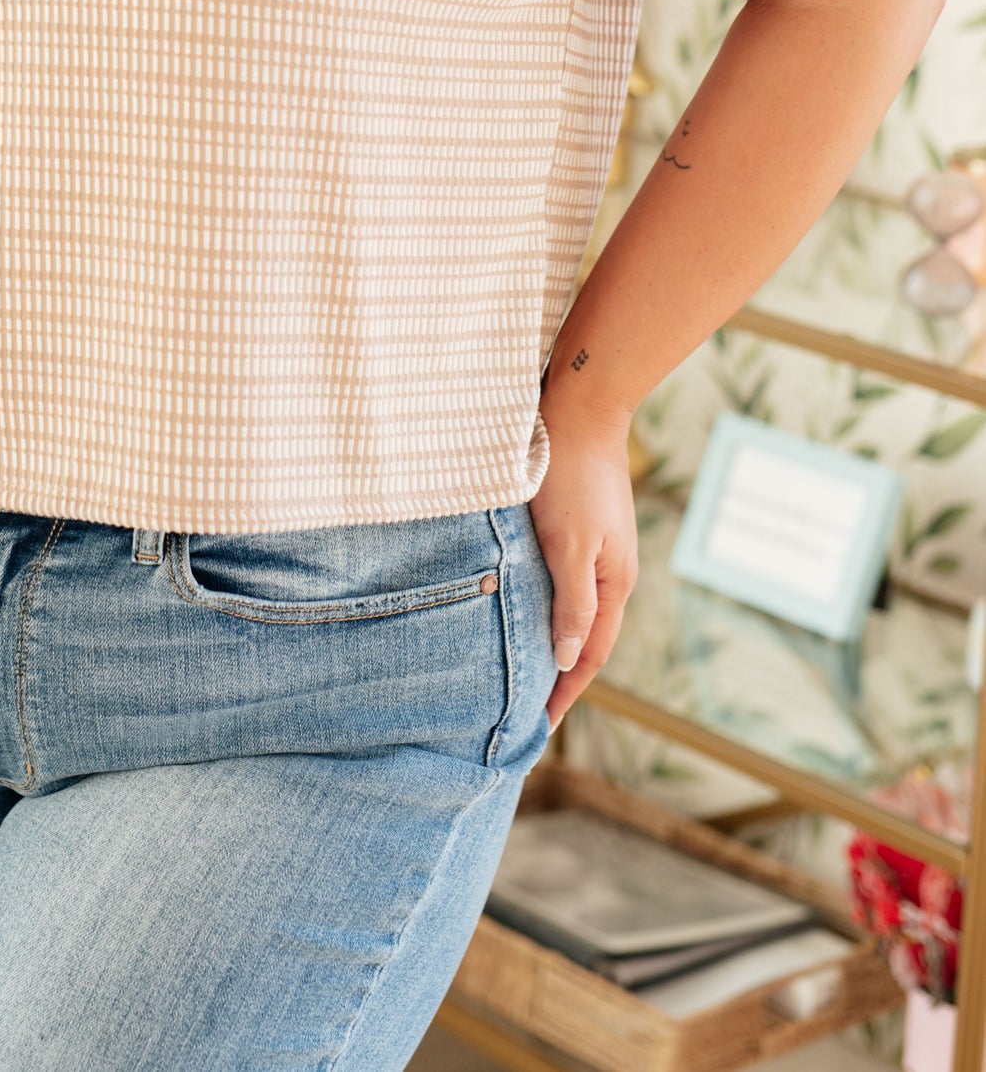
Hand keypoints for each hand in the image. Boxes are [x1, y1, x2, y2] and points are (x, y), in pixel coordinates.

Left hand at [529, 396, 639, 732]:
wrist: (580, 409)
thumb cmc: (571, 477)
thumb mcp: (570, 545)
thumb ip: (572, 603)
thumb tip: (565, 660)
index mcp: (615, 583)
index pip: (588, 654)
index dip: (565, 692)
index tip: (538, 727)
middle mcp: (612, 570)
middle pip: (586, 637)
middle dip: (561, 675)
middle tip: (527, 711)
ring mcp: (598, 547)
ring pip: (574, 608)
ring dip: (553, 639)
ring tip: (522, 670)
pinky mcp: (580, 526)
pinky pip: (565, 581)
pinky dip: (548, 605)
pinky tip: (523, 607)